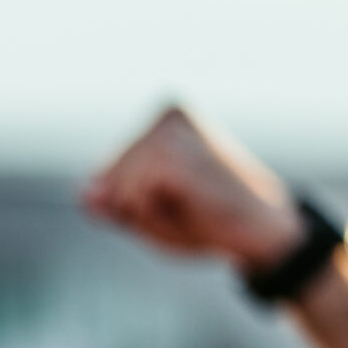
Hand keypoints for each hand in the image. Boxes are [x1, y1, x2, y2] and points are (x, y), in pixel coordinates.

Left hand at [82, 105, 303, 269]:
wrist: (261, 230)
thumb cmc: (207, 221)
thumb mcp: (147, 217)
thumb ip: (110, 206)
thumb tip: (86, 195)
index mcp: (161, 123)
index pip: (104, 178)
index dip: (130, 206)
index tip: (176, 200)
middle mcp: (164, 116)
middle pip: (106, 181)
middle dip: (136, 209)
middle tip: (186, 204)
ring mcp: (168, 130)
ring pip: (117, 190)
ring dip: (147, 213)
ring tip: (190, 203)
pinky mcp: (171, 152)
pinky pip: (131, 199)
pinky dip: (153, 216)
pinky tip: (190, 203)